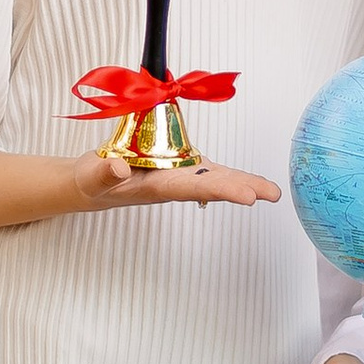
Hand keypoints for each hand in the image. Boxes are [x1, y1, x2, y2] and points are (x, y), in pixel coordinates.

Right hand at [71, 151, 282, 213]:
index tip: (249, 197)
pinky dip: (228, 174)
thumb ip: (106, 172)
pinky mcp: (177, 166)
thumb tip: (120, 168)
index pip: (195, 187)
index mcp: (158, 186)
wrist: (90, 183)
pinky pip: (207, 170)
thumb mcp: (93, 176)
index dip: (223, 189)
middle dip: (243, 188)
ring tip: (272, 192)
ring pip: (215, 178)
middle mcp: (174, 183)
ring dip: (243, 183)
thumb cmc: (91, 181)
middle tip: (272, 194)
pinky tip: (248, 180)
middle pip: (214, 186)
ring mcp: (178, 176)